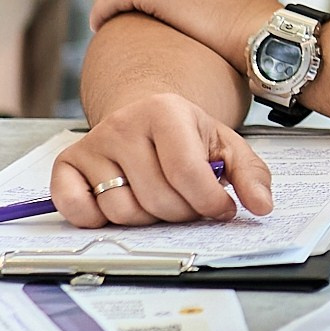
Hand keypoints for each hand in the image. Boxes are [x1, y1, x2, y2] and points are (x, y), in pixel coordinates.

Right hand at [50, 94, 274, 227]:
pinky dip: (97, 219)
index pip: (187, 173)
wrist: (143, 116)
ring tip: (156, 198)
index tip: (220, 208)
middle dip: (180, 213)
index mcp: (165, 111)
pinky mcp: (67, 164)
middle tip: (187, 203)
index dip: (208, 202)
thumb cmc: (186, 136)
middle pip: (156, 198)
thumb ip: (251, 175)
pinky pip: (77, 210)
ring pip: (121, 210)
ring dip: (145, 218)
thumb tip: (262, 206)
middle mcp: (124, 124)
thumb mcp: (225, 146)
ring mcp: (93, 144)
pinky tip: (119, 202)